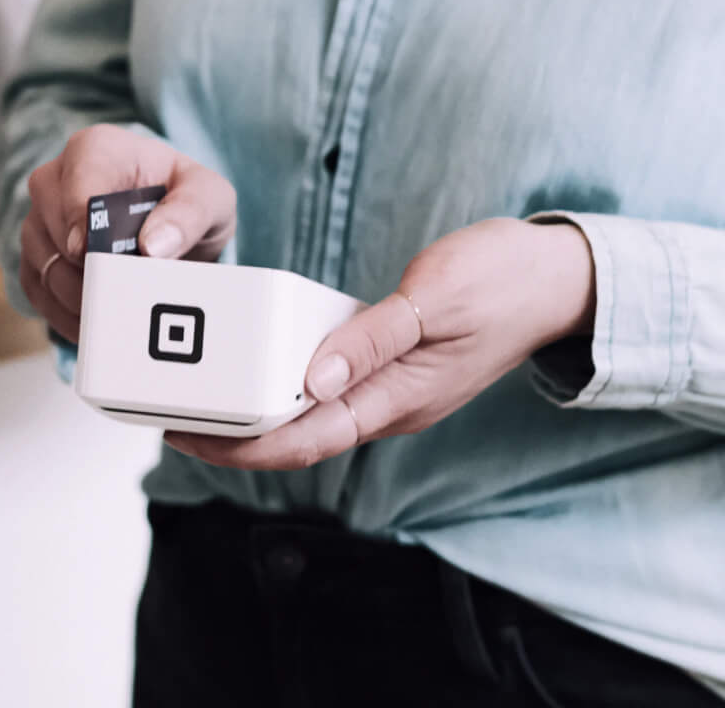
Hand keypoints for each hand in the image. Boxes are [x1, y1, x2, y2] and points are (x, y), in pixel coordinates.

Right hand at [18, 124, 235, 343]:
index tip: (101, 258)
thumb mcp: (208, 197)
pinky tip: (104, 321)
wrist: (167, 218)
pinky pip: (39, 294)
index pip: (78, 189)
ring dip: (86, 299)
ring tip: (126, 308)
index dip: (87, 228)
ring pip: (47, 269)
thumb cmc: (183, 198)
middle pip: (59, 236)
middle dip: (98, 273)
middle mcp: (55, 180)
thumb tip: (153, 247)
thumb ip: (190, 213)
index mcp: (95, 150)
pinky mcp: (33, 257)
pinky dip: (70, 316)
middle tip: (135, 292)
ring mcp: (38, 220)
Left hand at [166, 216, 594, 472]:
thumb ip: (372, 339)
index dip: (238, 445)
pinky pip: (329, 385)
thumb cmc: (501, 281)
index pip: (303, 438)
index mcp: (397, 398)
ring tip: (196, 394)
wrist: (558, 279)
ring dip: (255, 409)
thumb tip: (311, 378)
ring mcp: (393, 389)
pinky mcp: (394, 366)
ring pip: (310, 413)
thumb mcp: (434, 301)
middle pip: (296, 434)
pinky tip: (258, 361)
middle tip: (166, 415)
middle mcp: (389, 404)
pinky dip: (286, 380)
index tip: (183, 435)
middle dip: (231, 434)